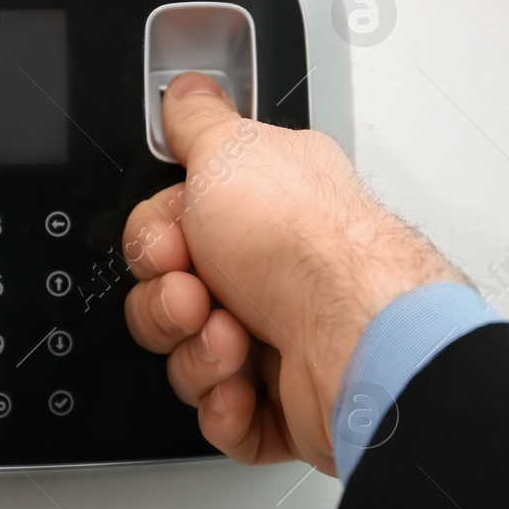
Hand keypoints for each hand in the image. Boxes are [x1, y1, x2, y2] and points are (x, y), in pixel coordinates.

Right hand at [122, 72, 461, 473]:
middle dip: (168, 304)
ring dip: (198, 355)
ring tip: (234, 340)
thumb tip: (185, 92)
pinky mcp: (285, 405)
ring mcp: (278, 339)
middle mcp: (271, 271)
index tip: (171, 243)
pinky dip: (225, 406)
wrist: (353, 337)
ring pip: (189, 359)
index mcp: (260, 209)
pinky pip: (222, 416)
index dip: (155, 240)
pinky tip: (244, 384)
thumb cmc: (303, 246)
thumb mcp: (230, 151)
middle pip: (169, 298)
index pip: (170, 228)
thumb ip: (197, 121)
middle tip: (197, 296)